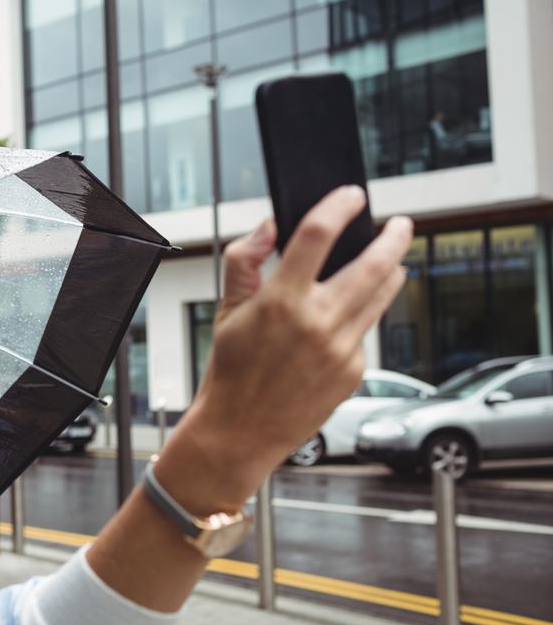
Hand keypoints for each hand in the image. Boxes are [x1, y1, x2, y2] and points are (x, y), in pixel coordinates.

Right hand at [158, 186, 412, 512]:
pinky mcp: (354, 370)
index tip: (351, 195)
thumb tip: (267, 227)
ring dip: (392, 270)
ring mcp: (341, 348)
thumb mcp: (226, 310)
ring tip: (392, 259)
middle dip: (393, 237)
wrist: (241, 429)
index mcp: (281, 302)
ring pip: (382, 295)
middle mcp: (317, 323)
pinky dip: (361, 315)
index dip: (338, 206)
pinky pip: (367, 331)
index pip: (318, 235)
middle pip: (374, 264)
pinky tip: (343, 318)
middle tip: (399, 224)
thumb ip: (244, 261)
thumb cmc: (230, 371)